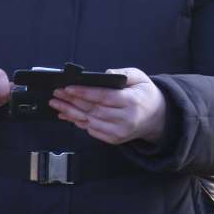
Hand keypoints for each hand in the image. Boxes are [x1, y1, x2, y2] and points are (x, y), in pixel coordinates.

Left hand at [49, 68, 165, 144]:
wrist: (157, 117)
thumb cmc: (145, 94)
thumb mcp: (141, 78)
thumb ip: (124, 73)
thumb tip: (106, 74)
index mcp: (132, 101)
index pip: (103, 97)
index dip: (83, 93)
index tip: (68, 88)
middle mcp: (125, 119)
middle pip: (93, 110)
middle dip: (72, 101)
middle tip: (56, 94)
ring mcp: (119, 131)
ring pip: (89, 122)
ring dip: (70, 113)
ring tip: (56, 104)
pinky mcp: (114, 139)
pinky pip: (92, 131)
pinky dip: (78, 122)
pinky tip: (67, 115)